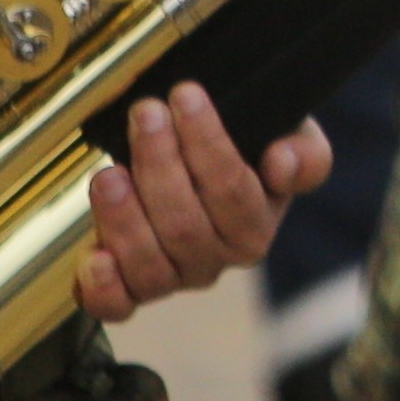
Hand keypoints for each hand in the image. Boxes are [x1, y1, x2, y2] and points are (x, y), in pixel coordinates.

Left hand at [70, 82, 334, 321]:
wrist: (199, 174)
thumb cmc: (244, 153)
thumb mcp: (286, 139)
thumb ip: (305, 155)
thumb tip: (282, 164)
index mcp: (255, 227)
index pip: (233, 190)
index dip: (207, 143)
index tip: (186, 95)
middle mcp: (216, 260)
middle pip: (185, 225)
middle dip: (160, 165)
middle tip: (144, 114)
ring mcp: (172, 278)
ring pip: (149, 263)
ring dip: (125, 218)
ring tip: (108, 174)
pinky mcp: (129, 291)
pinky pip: (118, 305)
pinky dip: (104, 289)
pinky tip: (94, 259)